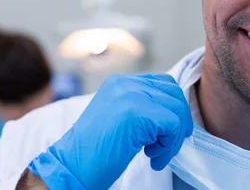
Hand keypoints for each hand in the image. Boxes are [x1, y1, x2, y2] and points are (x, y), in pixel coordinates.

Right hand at [27, 74, 193, 189]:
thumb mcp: (117, 117)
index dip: (172, 108)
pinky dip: (169, 146)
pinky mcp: (137, 113)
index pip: (162, 83)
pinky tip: (153, 158)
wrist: (71, 166)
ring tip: (155, 154)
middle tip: (167, 145)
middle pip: (173, 92)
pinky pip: (173, 125)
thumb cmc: (94, 151)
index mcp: (119, 82)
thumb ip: (140, 107)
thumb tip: (172, 112)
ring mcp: (131, 96)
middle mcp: (125, 84)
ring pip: (176, 110)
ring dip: (173, 137)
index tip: (168, 132)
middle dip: (178, 121)